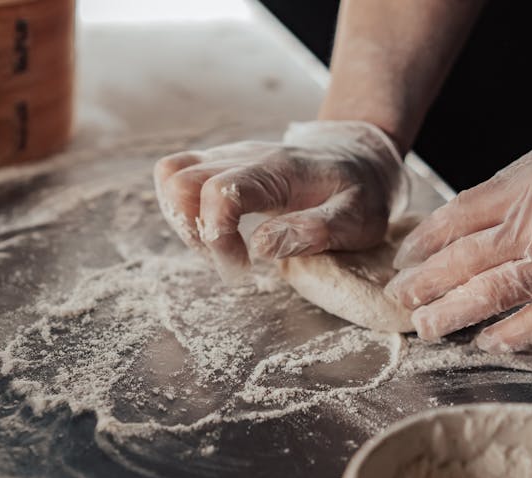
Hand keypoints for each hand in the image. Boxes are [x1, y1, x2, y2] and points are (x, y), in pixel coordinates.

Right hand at [153, 121, 408, 282]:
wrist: (357, 157)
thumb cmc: (359, 193)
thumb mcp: (357, 219)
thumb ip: (314, 231)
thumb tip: (261, 246)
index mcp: (277, 170)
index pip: (219, 191)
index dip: (217, 235)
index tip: (242, 266)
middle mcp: (243, 156)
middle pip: (180, 181)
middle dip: (196, 232)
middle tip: (231, 259)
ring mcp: (227, 157)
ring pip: (171, 177)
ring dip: (185, 221)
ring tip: (222, 246)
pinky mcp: (218, 164)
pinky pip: (177, 177)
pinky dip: (184, 211)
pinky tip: (216, 232)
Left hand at [386, 128, 531, 351]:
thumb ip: (513, 182)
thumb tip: (467, 211)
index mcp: (525, 187)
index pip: (454, 219)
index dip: (422, 243)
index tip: (403, 259)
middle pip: (460, 260)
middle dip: (422, 283)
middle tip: (398, 298)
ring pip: (488, 295)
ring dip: (449, 314)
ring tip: (425, 327)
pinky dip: (508, 337)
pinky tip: (485, 342)